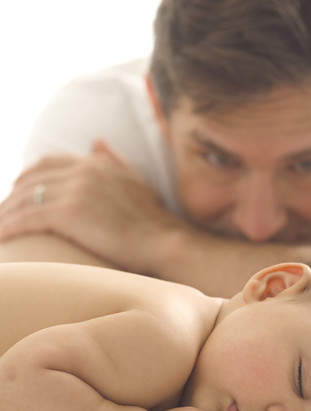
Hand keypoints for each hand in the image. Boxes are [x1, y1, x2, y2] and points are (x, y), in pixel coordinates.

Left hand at [0, 140, 179, 273]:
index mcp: (96, 163)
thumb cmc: (154, 220)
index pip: (48, 163)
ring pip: (24, 198)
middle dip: (10, 197)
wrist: (165, 241)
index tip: (16, 192)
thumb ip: (114, 161)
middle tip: (2, 213)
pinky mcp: (69, 213)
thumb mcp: (136, 182)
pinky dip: (8, 227)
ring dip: (5, 214)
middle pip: (31, 180)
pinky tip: (1, 238)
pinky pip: (26, 217)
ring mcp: (75, 190)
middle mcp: (83, 170)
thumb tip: (96, 141)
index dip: (27, 177)